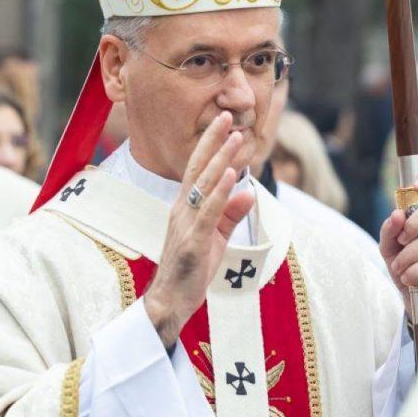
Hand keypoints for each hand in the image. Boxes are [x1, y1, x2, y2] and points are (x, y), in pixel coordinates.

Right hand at [144, 111, 256, 349]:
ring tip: (235, 137)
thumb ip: (231, 214)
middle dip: (214, 141)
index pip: (199, 170)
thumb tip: (248, 191)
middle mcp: (182, 210)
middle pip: (199, 169)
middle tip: (228, 115)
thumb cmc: (191, 270)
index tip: (225, 124)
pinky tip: (231, 175)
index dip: (211, 146)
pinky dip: (220, 192)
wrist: (169, 301)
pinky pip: (209, 212)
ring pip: (204, 185)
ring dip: (221, 159)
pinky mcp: (194, 242)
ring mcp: (187, 224)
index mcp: (185, 208)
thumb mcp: (216, 237)